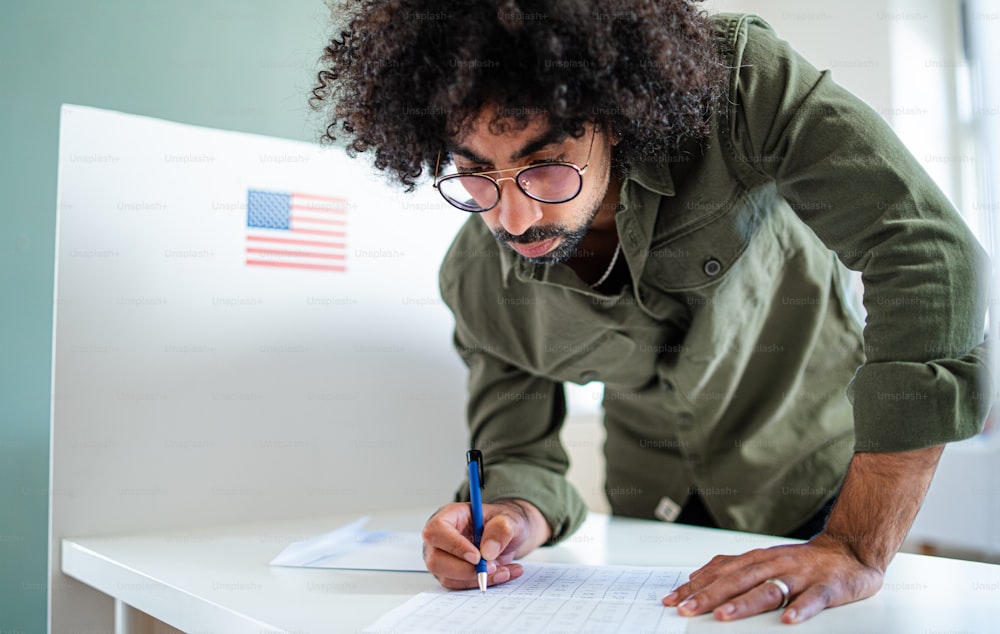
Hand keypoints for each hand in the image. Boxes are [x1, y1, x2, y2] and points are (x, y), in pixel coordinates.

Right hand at [421, 499, 544, 589]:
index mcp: (449, 516)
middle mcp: (441, 539)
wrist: (509, 536)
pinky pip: (462, 586)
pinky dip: (484, 583)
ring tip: (505, 570)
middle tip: (492, 567)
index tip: (477, 557)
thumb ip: (501, 529)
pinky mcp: (452, 575)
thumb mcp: (509, 519)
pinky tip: (503, 573)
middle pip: (436, 560)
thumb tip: (488, 551)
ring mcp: (443, 559)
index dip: (453, 545)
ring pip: (448, 578)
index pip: (436, 531)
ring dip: (478, 578)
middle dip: (465, 569)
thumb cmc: (502, 523)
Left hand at [661, 533, 883, 623]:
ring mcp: (801, 575)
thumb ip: (732, 567)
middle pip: (738, 580)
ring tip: (724, 616)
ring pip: (770, 589)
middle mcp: (775, 564)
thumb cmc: (803, 561)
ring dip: (745, 603)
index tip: (672, 599)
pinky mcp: (827, 587)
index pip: (720, 573)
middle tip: (687, 609)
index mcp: (758, 559)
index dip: (695, 586)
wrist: (850, 550)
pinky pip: (814, 599)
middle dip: (710, 595)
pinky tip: (788, 620)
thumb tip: (696, 576)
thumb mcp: (763, 560)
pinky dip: (801, 608)